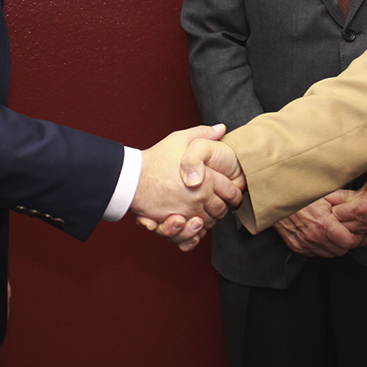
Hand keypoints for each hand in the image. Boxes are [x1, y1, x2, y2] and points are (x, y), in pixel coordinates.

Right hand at [130, 125, 242, 249]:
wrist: (132, 178)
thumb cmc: (156, 158)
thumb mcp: (181, 139)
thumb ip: (203, 133)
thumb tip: (222, 128)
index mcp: (206, 179)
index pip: (231, 192)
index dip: (234, 193)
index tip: (232, 193)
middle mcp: (199, 199)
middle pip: (221, 211)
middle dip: (221, 208)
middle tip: (215, 203)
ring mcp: (187, 214)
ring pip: (207, 225)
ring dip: (207, 221)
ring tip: (201, 213)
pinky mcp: (174, 225)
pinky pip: (191, 238)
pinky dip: (192, 235)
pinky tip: (190, 226)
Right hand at [275, 197, 360, 256]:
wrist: (276, 197)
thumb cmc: (300, 193)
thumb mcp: (325, 193)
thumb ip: (342, 202)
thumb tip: (356, 204)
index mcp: (324, 224)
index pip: (349, 242)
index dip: (356, 238)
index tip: (357, 232)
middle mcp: (314, 237)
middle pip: (340, 251)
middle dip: (346, 243)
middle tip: (347, 232)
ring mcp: (304, 243)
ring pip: (328, 254)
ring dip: (333, 246)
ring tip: (334, 234)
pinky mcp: (296, 246)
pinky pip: (314, 253)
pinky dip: (320, 247)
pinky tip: (321, 236)